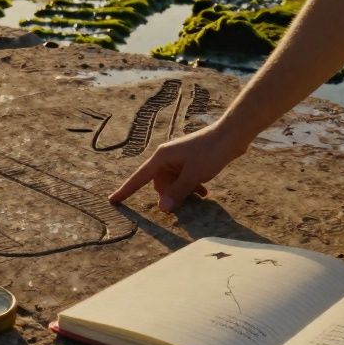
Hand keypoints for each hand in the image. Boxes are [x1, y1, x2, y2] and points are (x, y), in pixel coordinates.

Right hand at [107, 123, 248, 210]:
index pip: (139, 178)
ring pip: (173, 183)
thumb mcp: (193, 175)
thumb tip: (162, 208)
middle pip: (160, 184)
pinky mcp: (189, 161)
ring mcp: (178, 159)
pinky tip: (204, 192)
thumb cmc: (211, 152)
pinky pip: (183, 179)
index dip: (126, 190)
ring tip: (200, 194)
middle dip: (172, 194)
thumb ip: (177, 193)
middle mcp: (167, 157)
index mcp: (162, 157)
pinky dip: (191, 186)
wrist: (231, 135)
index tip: (112, 200)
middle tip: (189, 197)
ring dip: (184, 191)